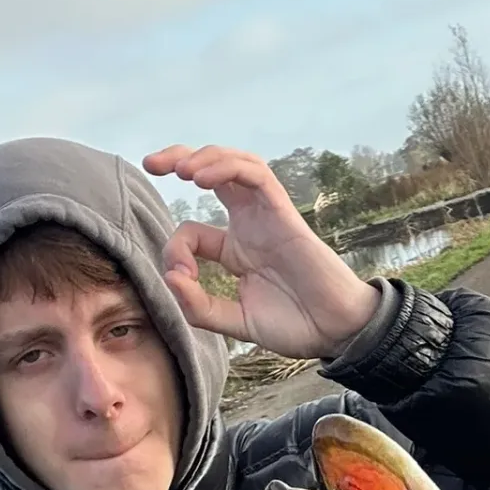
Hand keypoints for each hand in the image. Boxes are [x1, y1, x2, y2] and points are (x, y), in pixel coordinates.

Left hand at [143, 144, 378, 358]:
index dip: (175, 249)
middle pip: (213, 174)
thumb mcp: (235, 321)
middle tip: (151, 163)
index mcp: (236, 250)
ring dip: (205, 157)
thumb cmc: (295, 325)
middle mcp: (250, 226)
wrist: (337, 331)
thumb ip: (200, 306)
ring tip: (181, 168)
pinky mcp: (285, 214)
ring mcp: (267, 217)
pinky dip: (228, 167)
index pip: (193, 231)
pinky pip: (257, 175)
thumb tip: (169, 278)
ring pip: (235, 164)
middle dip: (179, 160)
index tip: (179, 278)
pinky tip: (203, 177)